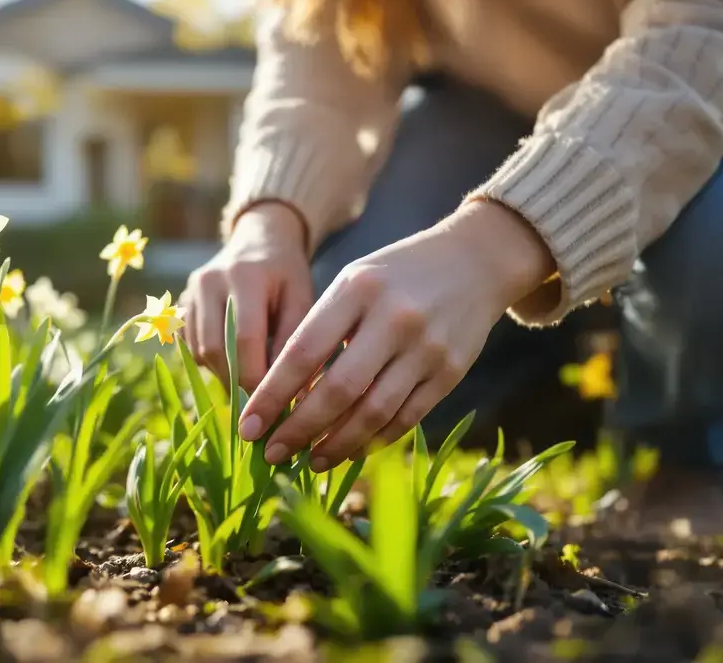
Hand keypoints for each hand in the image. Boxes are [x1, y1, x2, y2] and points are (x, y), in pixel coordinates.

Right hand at [181, 204, 312, 390]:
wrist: (259, 239)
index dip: (254, 376)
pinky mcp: (181, 303)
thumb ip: (294, 339)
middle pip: (215, 348)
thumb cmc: (287, 273)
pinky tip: (233, 361)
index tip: (271, 403)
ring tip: (249, 383)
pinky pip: (191, 345)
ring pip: (200, 350)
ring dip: (223, 374)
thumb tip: (288, 390)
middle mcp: (210, 281)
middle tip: (259, 402)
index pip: (245, 338)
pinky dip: (211, 361)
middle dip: (236, 381)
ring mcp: (190, 291)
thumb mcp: (301, 297)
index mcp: (245, 276)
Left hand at [238, 200, 555, 471]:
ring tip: (309, 460)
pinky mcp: (452, 372)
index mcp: (357, 290)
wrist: (476, 261)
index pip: (304, 352)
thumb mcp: (353, 283)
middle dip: (298, 429)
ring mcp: (427, 348)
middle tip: (270, 453)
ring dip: (336, 444)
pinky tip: (349, 450)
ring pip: (373, 413)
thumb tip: (279, 395)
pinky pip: (406, 418)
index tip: (247, 424)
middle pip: (338, 390)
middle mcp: (394, 319)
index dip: (272, 394)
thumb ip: (320, 330)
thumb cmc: (395, 276)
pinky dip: (374, 440)